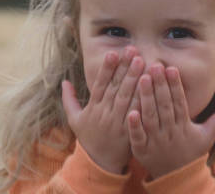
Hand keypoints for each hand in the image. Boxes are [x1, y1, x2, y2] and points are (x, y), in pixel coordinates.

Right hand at [62, 46, 143, 173]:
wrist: (100, 163)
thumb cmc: (88, 138)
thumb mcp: (75, 120)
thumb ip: (69, 99)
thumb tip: (63, 81)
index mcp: (93, 108)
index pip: (100, 84)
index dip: (106, 68)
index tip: (113, 53)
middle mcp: (105, 113)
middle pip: (116, 87)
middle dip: (125, 68)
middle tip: (133, 51)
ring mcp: (118, 122)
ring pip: (127, 97)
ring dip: (135, 78)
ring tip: (143, 62)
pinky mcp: (130, 131)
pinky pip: (137, 112)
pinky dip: (143, 99)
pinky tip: (151, 86)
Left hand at [127, 65, 214, 178]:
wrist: (178, 179)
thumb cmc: (192, 152)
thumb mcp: (208, 135)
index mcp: (184, 126)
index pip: (180, 102)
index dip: (175, 85)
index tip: (171, 68)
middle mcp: (170, 133)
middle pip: (164, 106)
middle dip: (160, 86)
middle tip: (154, 65)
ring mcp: (155, 142)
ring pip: (150, 117)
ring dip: (146, 98)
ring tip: (142, 78)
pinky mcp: (141, 151)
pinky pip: (137, 137)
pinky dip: (134, 126)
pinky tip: (131, 111)